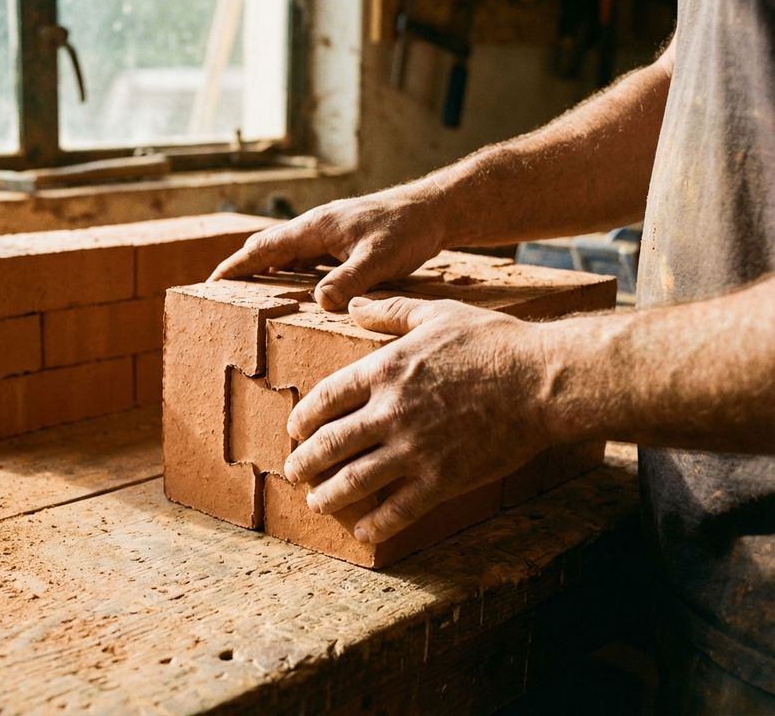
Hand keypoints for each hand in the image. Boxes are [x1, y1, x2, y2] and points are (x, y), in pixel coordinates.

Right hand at [210, 189, 444, 309]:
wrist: (434, 210)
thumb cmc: (407, 230)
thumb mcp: (378, 259)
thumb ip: (349, 280)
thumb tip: (319, 303)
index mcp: (315, 228)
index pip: (263, 248)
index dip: (235, 267)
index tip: (211, 284)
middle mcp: (316, 228)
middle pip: (268, 248)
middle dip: (242, 268)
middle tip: (220, 294)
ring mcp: (328, 234)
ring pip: (286, 253)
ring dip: (265, 271)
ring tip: (248, 296)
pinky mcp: (342, 242)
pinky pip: (305, 258)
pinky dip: (289, 272)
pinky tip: (294, 290)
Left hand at [283, 296, 551, 543]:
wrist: (542, 381)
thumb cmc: (493, 342)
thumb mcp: (436, 314)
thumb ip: (390, 311)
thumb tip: (353, 305)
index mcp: (384, 370)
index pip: (325, 398)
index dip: (303, 417)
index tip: (295, 428)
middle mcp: (390, 412)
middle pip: (330, 443)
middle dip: (305, 461)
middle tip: (294, 471)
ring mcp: (414, 449)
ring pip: (354, 480)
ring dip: (328, 495)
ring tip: (316, 502)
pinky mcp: (442, 480)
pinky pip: (398, 510)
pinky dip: (375, 524)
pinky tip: (363, 531)